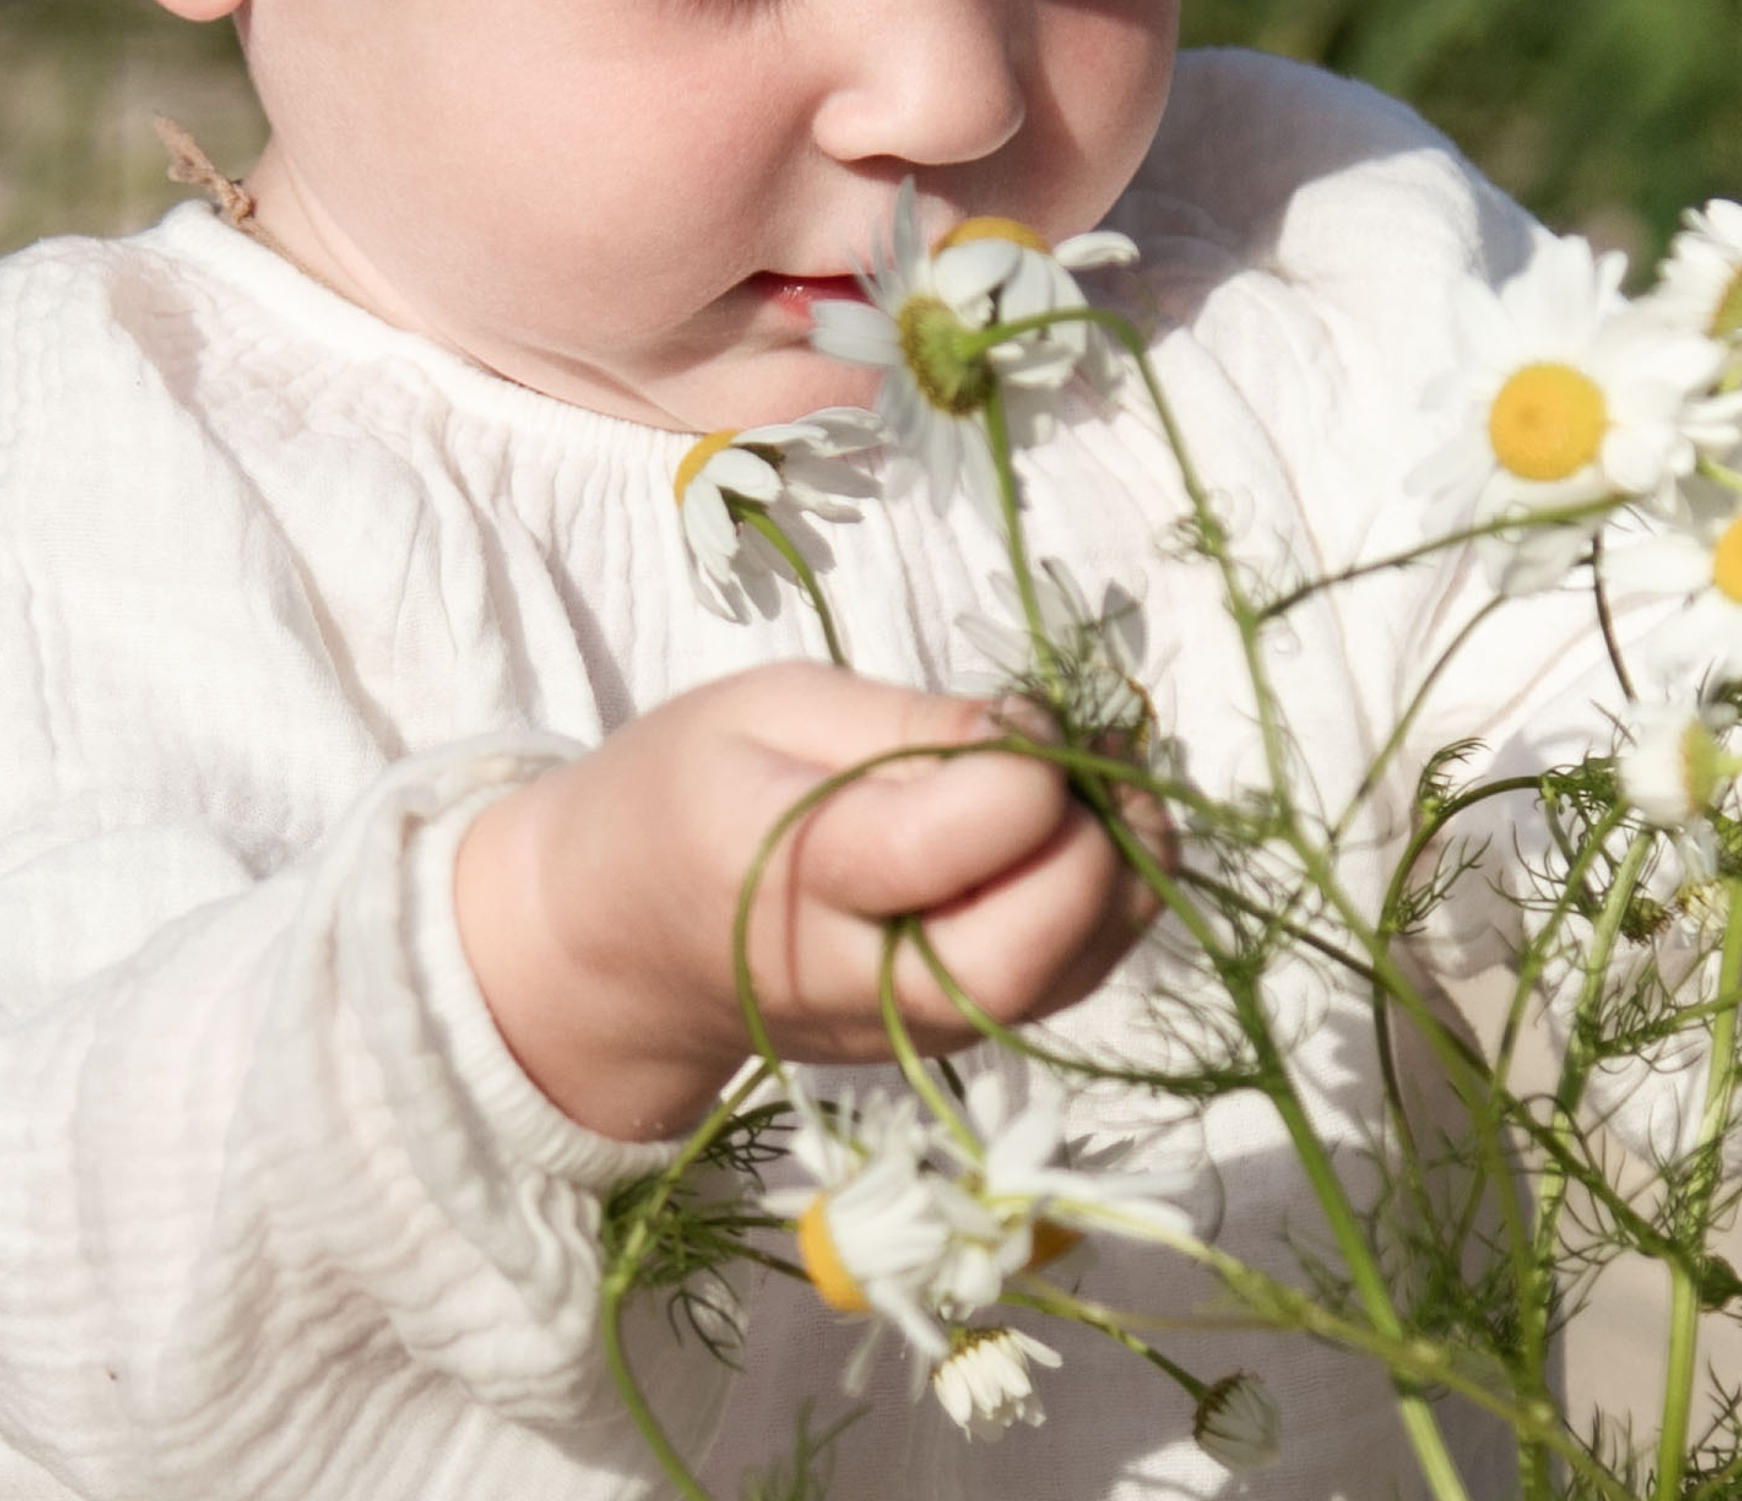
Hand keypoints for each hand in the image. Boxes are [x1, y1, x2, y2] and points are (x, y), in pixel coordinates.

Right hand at [454, 667, 1161, 1139]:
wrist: (614, 948)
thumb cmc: (685, 796)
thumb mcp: (769, 709)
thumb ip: (909, 723)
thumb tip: (1038, 734)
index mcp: (789, 879)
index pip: (956, 846)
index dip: (1028, 769)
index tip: (1019, 712)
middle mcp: (863, 981)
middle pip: (1031, 950)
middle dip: (1100, 843)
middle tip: (1095, 755)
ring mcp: (915, 1026)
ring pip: (1073, 973)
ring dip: (1125, 870)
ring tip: (1106, 777)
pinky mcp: (954, 1034)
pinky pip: (1068, 979)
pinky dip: (1109, 903)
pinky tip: (1086, 826)